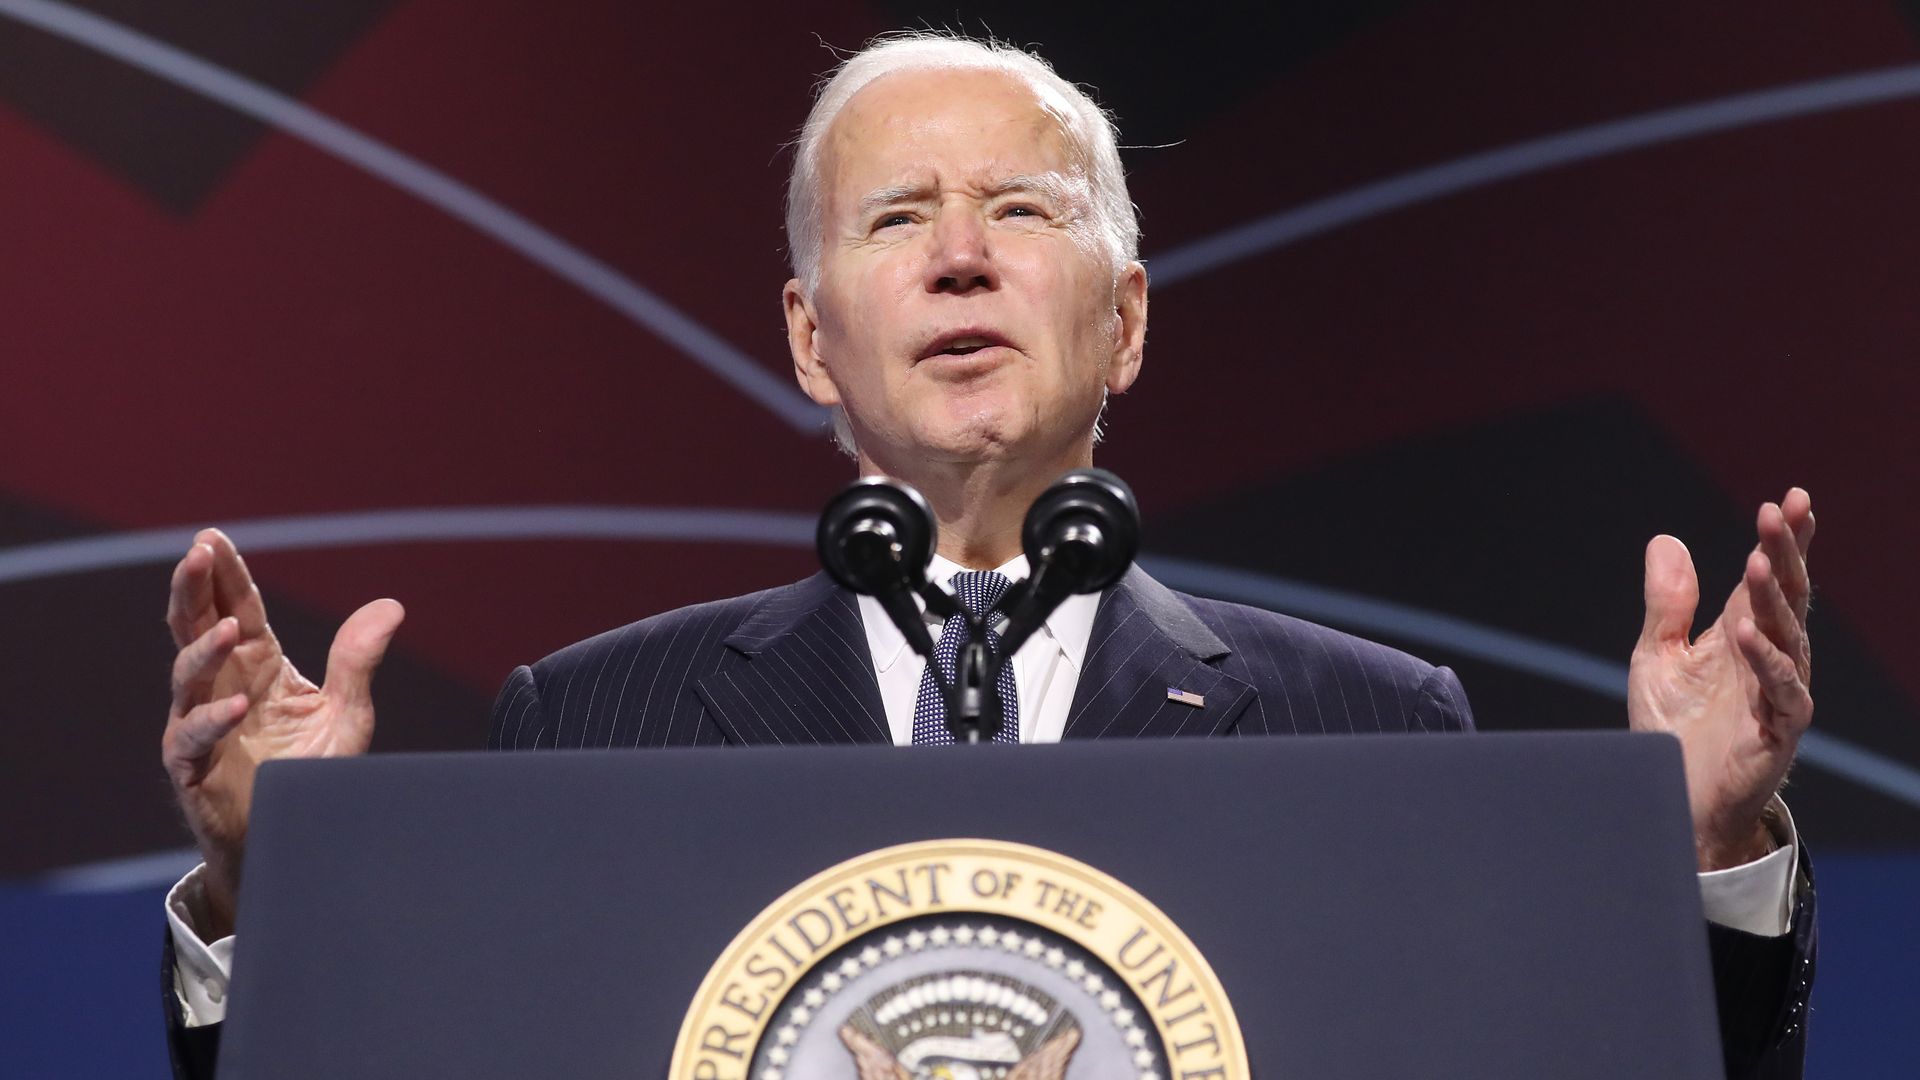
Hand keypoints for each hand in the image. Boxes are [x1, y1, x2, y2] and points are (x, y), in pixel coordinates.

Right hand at [160, 528, 402, 936]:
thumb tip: (391, 606)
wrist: (300, 841)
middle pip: (195, 627)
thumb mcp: (347, 713)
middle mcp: (223, 686)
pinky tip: (237, 707)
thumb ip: (358, 661)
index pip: (236, 608)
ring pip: (187, 677)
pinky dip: (213, 720)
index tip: (212, 538)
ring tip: (228, 630)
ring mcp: (201, 725)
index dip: (224, 575)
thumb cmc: (315, 773)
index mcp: (257, 665)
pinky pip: (192, 739)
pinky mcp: (193, 768)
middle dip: (193, 590)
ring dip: (204, 650)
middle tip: (197, 555)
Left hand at [1629, 489, 1813, 870]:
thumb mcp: (1658, 654)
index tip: (1792, 499)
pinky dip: (1765, 660)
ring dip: (1775, 598)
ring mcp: (1777, 693)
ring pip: (1788, 637)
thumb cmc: (1672, 728)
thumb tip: (1666, 539)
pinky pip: (1781, 691)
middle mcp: (1768, 657)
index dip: (1783, 540)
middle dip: (1786, 553)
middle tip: (1783, 511)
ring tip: (1760, 558)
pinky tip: (1747, 630)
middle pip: (1787, 596)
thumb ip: (1667, 602)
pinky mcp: (1776, 730)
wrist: (1669, 795)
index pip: (1770, 578)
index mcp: (1743, 634)